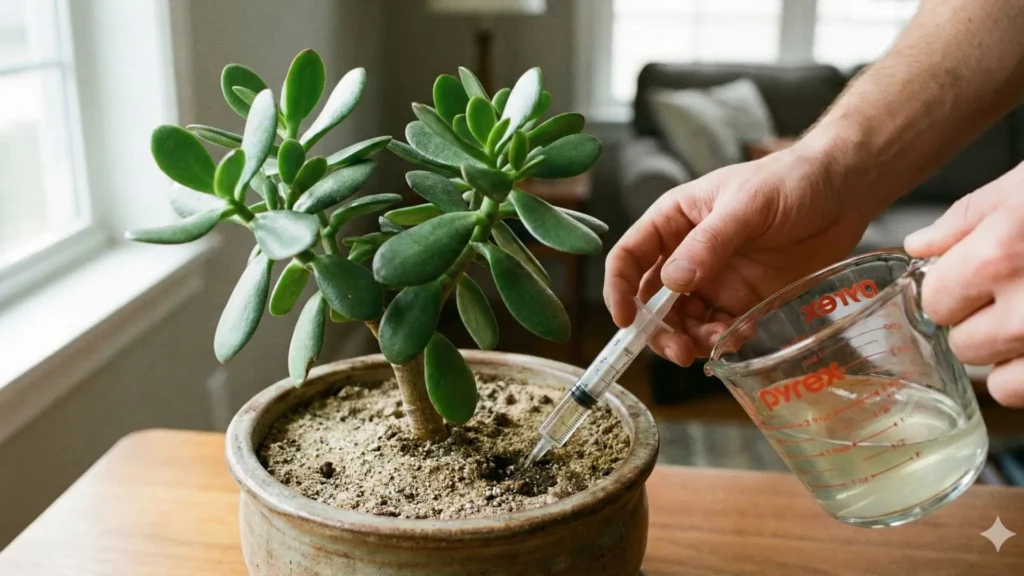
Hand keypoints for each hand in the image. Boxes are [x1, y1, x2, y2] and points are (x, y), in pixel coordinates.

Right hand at [604, 145, 871, 366]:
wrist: (844, 191)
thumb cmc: (790, 181)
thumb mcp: (746, 206)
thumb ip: (709, 242)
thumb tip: (673, 282)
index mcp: (673, 221)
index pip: (630, 257)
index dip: (619, 289)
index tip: (626, 320)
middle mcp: (686, 253)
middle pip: (652, 300)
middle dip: (658, 329)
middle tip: (678, 351)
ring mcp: (714, 279)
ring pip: (683, 321)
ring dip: (690, 339)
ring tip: (717, 343)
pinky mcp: (743, 299)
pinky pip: (720, 328)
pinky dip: (723, 339)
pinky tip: (740, 336)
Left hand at [905, 163, 1023, 406]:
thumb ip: (966, 219)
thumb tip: (919, 246)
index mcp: (1001, 257)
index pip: (935, 301)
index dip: (950, 290)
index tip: (969, 281)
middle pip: (964, 346)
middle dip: (981, 325)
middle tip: (1016, 298)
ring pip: (1003, 385)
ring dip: (1014, 361)